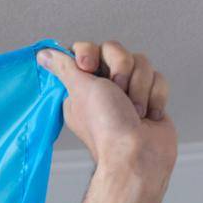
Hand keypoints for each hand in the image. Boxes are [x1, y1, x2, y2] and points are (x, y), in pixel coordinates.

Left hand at [38, 40, 176, 180]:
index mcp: (80, 86)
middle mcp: (102, 87)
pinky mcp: (149, 97)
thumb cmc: (107, 126)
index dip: (91, 53)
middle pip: (117, 51)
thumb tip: (44, 54)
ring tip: (133, 109)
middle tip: (117, 92)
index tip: (88, 67)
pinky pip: (158, 78)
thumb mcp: (79, 89)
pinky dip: (155, 96)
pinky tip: (146, 114)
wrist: (138, 152)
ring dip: (140, 87)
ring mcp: (127, 92)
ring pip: (142, 63)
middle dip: (122, 70)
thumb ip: (64, 68)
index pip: (86, 50)